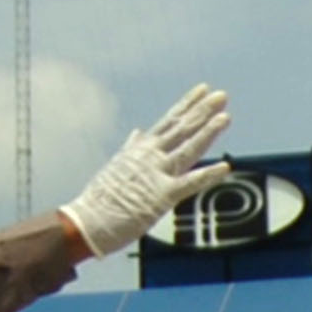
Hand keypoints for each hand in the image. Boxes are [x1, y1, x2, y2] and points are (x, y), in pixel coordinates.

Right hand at [57, 84, 230, 257]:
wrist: (86, 221)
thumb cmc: (101, 200)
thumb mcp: (117, 165)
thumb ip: (132, 148)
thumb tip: (137, 132)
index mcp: (141, 149)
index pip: (169, 121)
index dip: (188, 104)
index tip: (202, 90)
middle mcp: (150, 156)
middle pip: (181, 128)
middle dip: (203, 111)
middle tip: (222, 95)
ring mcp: (156, 174)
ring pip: (188, 148)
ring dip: (208, 132)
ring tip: (225, 116)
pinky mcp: (162, 196)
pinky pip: (190, 184)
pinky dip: (208, 175)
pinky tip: (225, 167)